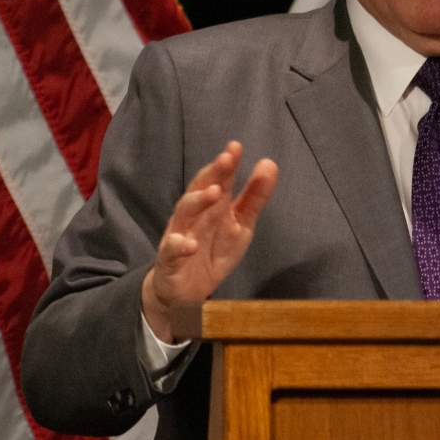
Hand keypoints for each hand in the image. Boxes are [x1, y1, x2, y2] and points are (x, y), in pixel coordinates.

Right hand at [141, 141, 277, 342]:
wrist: (184, 293)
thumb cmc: (212, 251)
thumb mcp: (240, 225)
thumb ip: (254, 197)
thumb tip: (269, 163)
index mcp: (212, 206)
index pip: (218, 179)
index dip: (226, 163)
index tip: (235, 147)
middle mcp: (193, 216)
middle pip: (199, 189)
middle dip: (212, 174)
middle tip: (226, 159)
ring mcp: (178, 235)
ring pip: (184, 214)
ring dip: (198, 201)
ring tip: (214, 193)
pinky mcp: (170, 260)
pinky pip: (171, 251)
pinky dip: (179, 246)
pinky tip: (190, 244)